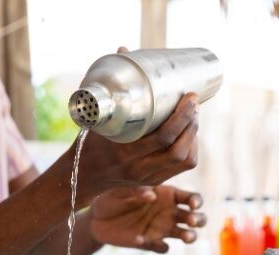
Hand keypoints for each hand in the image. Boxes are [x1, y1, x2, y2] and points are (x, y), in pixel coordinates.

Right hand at [68, 46, 198, 204]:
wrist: (84, 175)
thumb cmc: (91, 142)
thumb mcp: (97, 118)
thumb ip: (112, 87)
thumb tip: (124, 50)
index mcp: (123, 154)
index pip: (162, 138)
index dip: (181, 117)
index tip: (189, 97)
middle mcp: (139, 169)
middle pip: (179, 150)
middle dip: (191, 124)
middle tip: (193, 104)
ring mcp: (148, 178)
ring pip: (185, 160)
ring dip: (193, 136)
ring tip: (192, 117)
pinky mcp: (155, 181)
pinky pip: (182, 167)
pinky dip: (190, 148)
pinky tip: (187, 133)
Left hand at [90, 186, 205, 252]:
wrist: (96, 219)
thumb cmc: (111, 198)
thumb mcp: (120, 190)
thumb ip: (135, 190)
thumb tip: (152, 195)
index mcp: (167, 195)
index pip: (190, 198)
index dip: (196, 201)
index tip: (193, 205)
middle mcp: (169, 213)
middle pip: (196, 218)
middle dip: (199, 220)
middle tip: (191, 221)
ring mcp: (161, 229)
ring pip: (185, 235)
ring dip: (190, 237)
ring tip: (186, 237)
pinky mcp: (150, 243)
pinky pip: (161, 247)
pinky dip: (156, 245)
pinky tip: (140, 239)